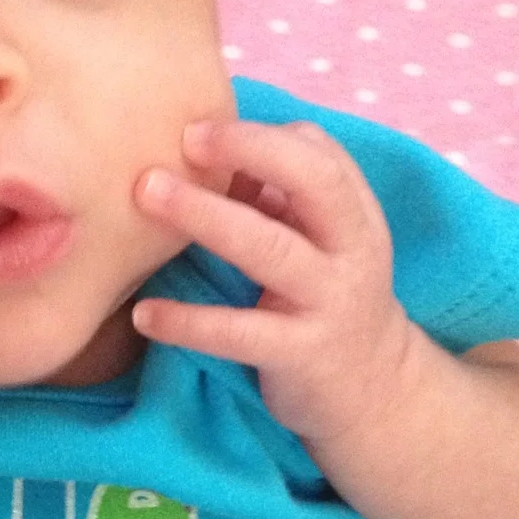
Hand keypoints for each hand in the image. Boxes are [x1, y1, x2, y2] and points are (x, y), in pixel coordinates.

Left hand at [132, 117, 419, 447]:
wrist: (373, 391)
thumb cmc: (325, 299)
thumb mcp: (319, 244)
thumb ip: (276, 199)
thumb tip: (200, 152)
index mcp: (354, 214)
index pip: (320, 153)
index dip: (262, 134)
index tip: (197, 126)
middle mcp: (351, 251)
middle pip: (315, 182)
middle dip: (250, 150)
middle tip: (182, 139)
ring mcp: (330, 303)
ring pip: (271, 249)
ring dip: (206, 216)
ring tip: (146, 195)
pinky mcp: (302, 356)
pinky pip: (240, 333)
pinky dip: (189, 322)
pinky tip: (144, 314)